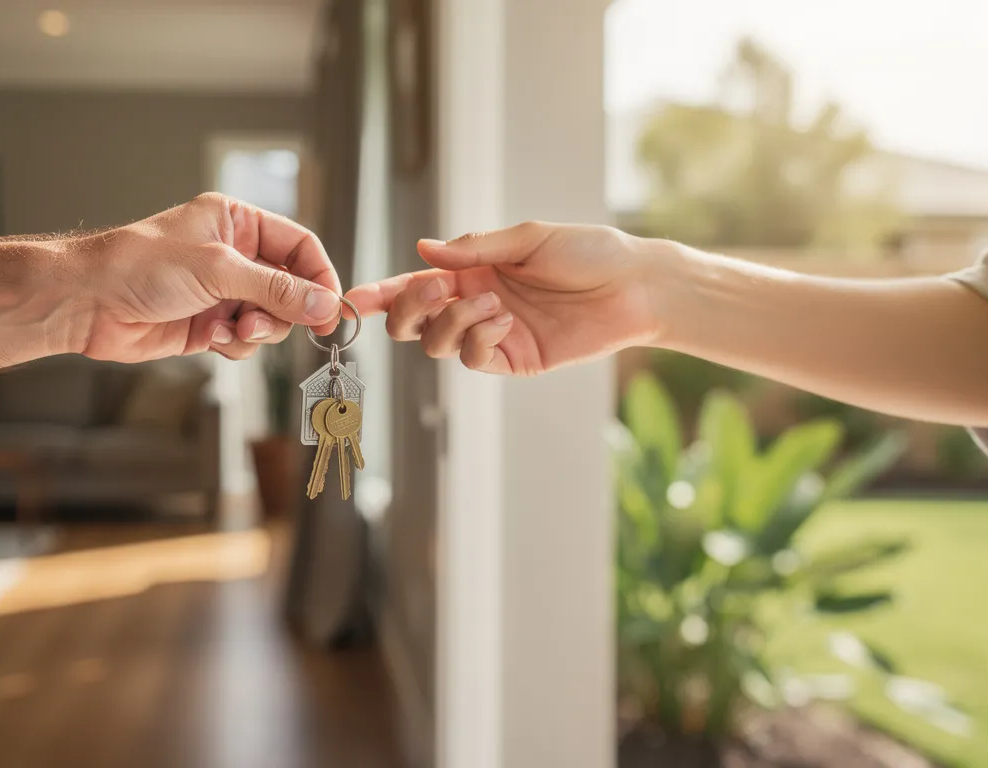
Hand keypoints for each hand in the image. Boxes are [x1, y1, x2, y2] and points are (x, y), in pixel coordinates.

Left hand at [73, 192, 342, 362]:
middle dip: (284, 310)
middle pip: (290, 288)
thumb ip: (277, 289)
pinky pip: (245, 340)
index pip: (299, 246)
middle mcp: (233, 256)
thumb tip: (324, 304)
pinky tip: (211, 338)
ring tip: (231, 329)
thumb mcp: (218, 270)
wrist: (88, 303)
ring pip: (270, 319)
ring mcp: (221, 292)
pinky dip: (236, 344)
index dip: (319, 276)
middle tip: (270, 322)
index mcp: (236, 223)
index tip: (331, 308)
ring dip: (258, 330)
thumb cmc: (140, 266)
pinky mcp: (208, 325)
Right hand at [345, 222, 663, 374]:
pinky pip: (473, 359)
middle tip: (436, 289)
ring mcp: (492, 335)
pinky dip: (478, 338)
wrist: (635, 285)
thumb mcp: (528, 238)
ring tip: (493, 303)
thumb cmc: (589, 252)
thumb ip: (475, 249)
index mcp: (472, 272)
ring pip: (437, 343)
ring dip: (453, 320)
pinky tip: (503, 320)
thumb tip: (422, 251)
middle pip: (412, 322)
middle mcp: (475, 304)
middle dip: (408, 308)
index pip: (414, 285)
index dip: (380, 294)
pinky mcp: (514, 360)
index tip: (352, 298)